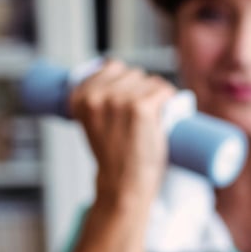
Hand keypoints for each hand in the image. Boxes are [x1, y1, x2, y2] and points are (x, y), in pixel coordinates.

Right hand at [68, 60, 176, 203]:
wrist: (123, 184)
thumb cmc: (113, 154)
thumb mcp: (93, 120)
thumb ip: (97, 97)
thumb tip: (110, 66)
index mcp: (81, 96)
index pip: (112, 66)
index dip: (124, 83)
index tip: (124, 105)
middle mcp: (98, 95)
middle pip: (134, 73)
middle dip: (140, 91)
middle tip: (135, 121)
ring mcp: (120, 100)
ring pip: (150, 81)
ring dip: (155, 97)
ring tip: (145, 123)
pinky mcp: (141, 107)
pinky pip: (165, 90)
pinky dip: (169, 101)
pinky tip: (161, 118)